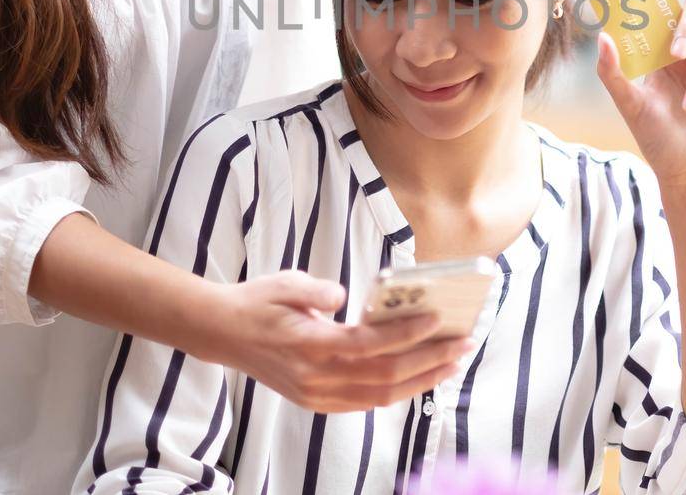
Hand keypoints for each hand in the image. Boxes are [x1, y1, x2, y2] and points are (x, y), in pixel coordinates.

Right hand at [208, 271, 469, 412]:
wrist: (223, 334)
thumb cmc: (258, 303)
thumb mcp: (284, 283)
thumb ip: (316, 290)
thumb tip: (345, 297)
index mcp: (308, 344)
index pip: (367, 344)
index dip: (404, 334)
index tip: (437, 319)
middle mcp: (315, 377)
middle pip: (383, 375)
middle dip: (428, 359)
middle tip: (462, 342)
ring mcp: (317, 395)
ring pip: (380, 395)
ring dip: (421, 380)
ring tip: (453, 362)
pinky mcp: (318, 402)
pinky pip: (366, 402)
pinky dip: (398, 391)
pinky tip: (422, 377)